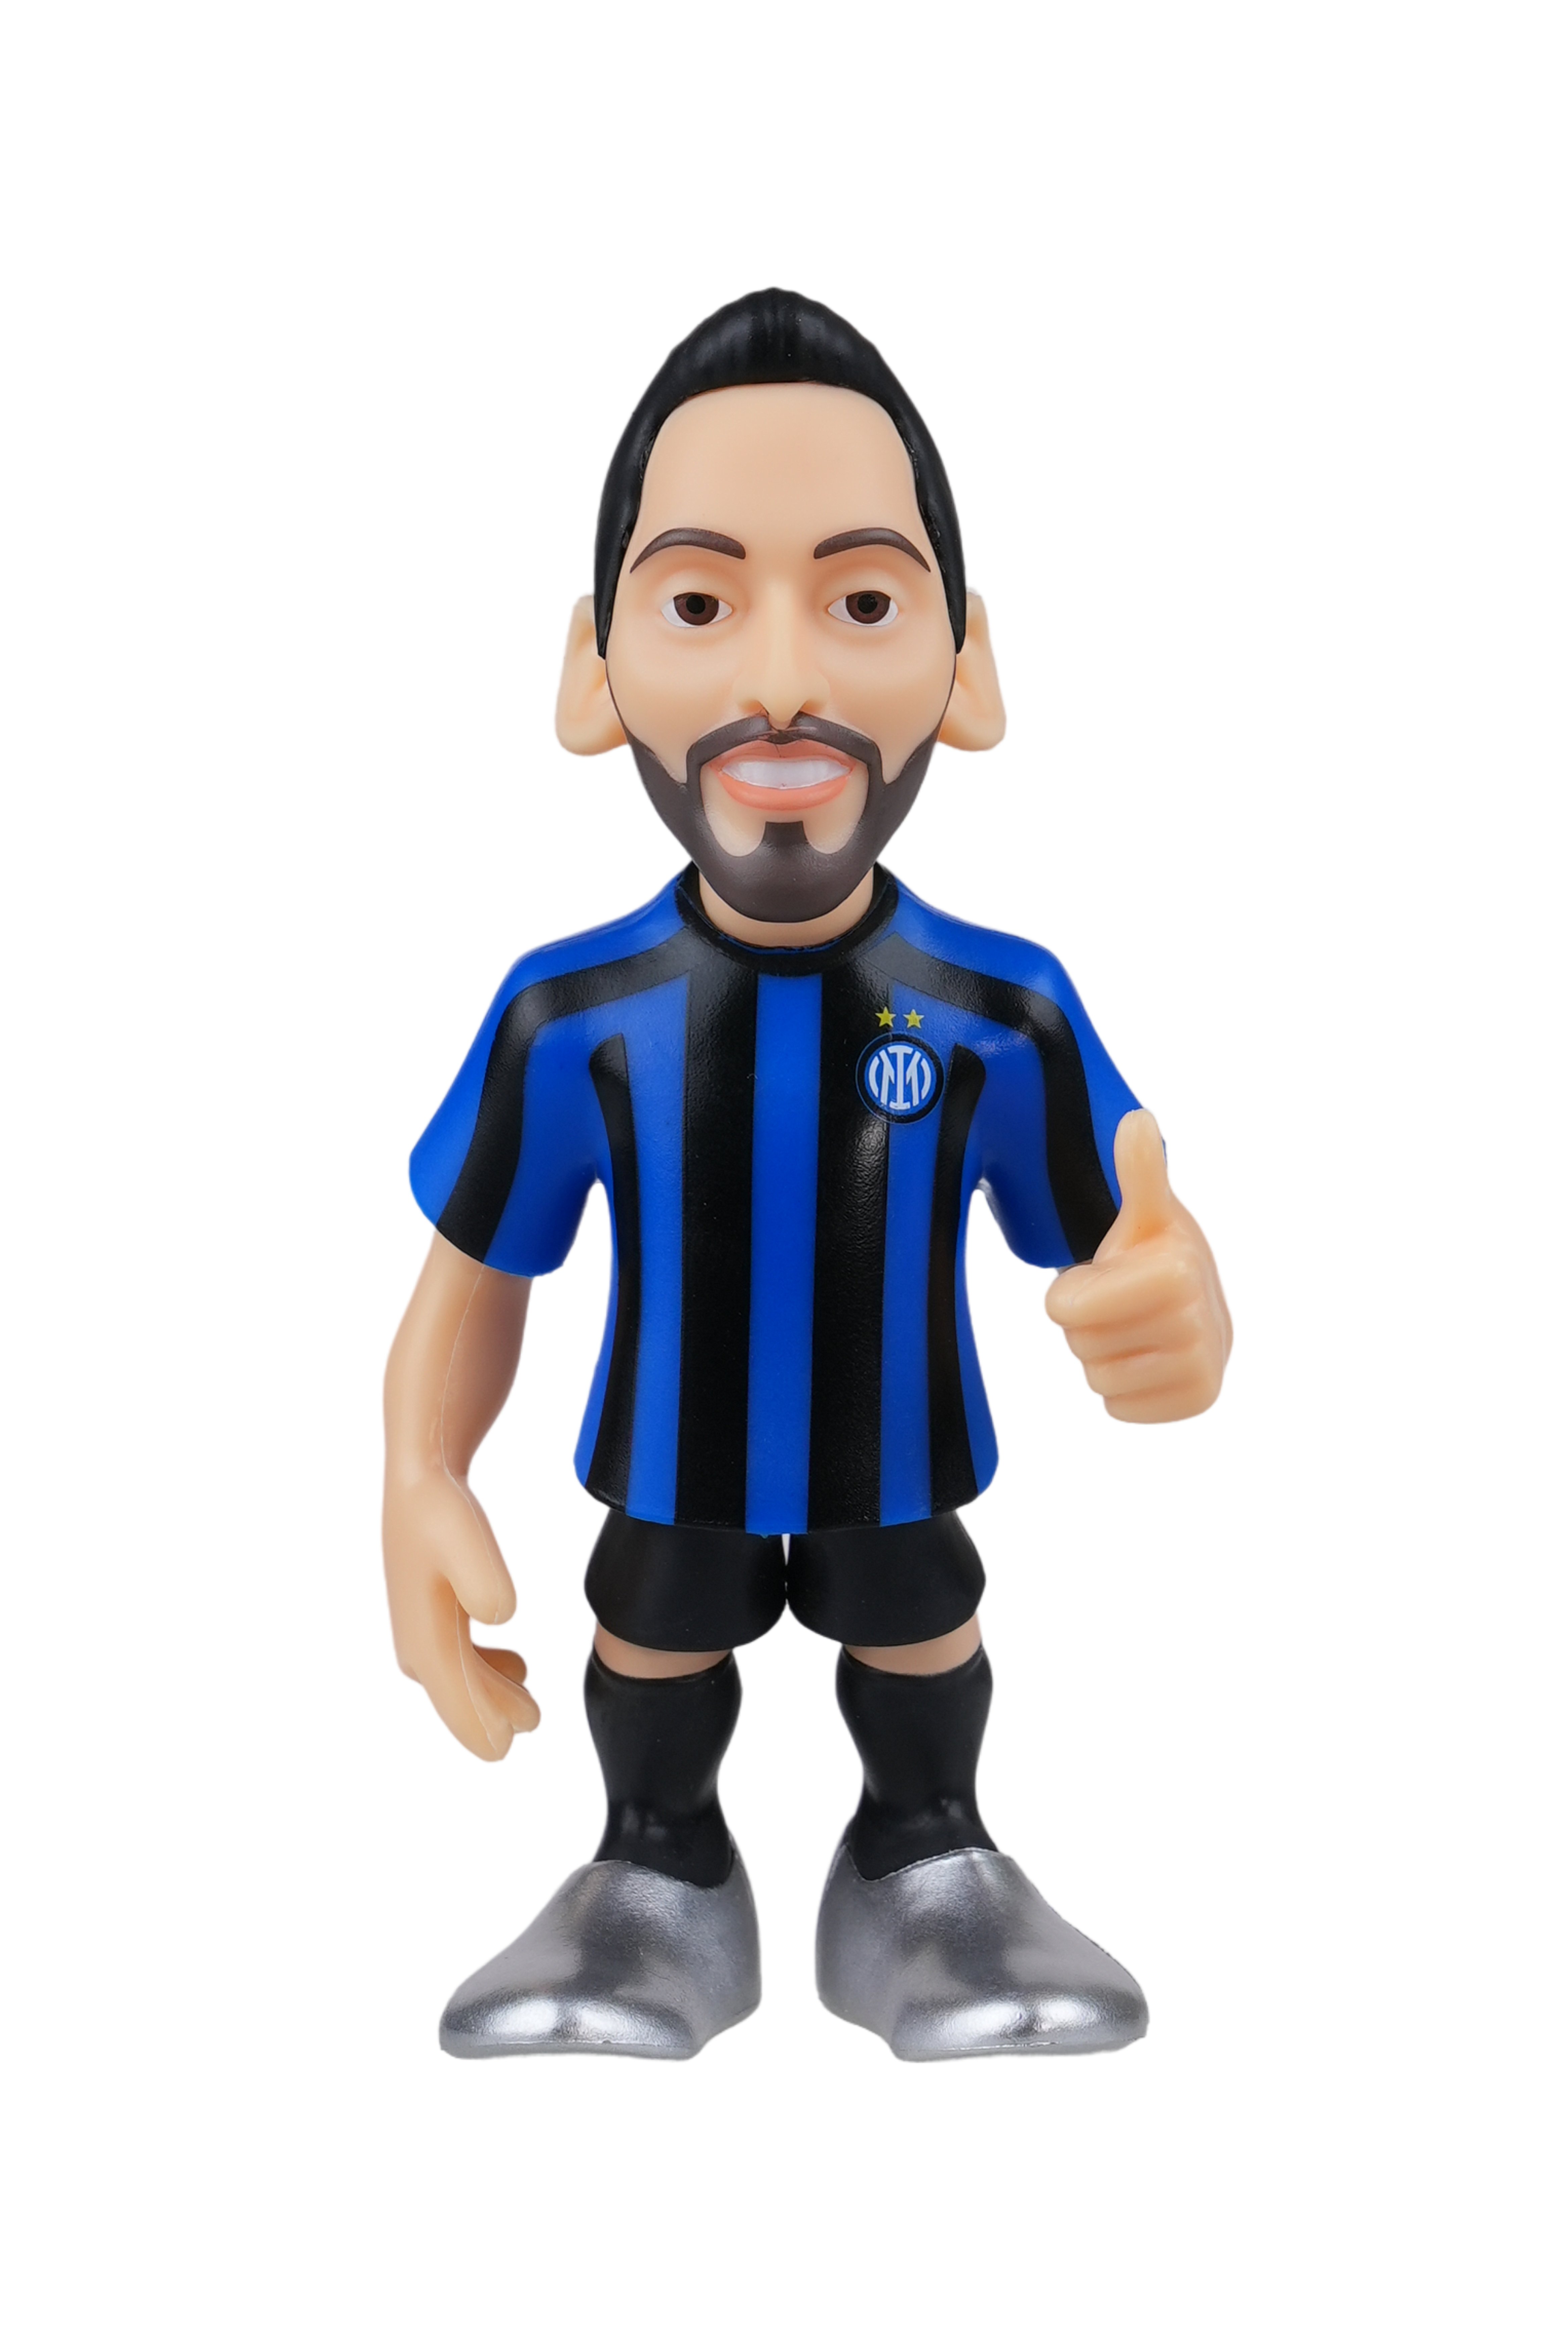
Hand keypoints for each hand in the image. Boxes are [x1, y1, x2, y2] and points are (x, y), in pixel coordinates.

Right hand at [383, 1471, 540, 1759]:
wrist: (421, 1480)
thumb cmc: (439, 1512)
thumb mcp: (465, 1542)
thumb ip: (483, 1584)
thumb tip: (498, 1617)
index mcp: (424, 1636)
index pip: (454, 1697)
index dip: (478, 1726)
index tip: (505, 1747)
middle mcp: (416, 1641)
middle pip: (458, 1692)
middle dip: (490, 1713)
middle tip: (531, 1723)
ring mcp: (420, 1628)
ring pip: (458, 1676)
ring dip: (488, 1692)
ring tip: (526, 1701)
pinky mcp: (429, 1614)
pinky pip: (456, 1656)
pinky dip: (481, 1667)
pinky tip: (510, 1664)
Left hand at [1045, 1108, 1230, 1422]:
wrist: (1197, 1302)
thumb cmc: (1154, 1255)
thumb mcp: (1143, 1212)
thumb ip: (1138, 1171)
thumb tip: (1138, 1121)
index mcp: (1177, 1270)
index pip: (1065, 1309)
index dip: (1072, 1294)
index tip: (1107, 1275)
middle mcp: (1200, 1321)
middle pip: (1082, 1345)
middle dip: (1091, 1325)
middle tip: (1121, 1304)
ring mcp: (1205, 1365)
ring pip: (1100, 1379)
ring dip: (1106, 1356)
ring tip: (1134, 1329)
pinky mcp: (1200, 1398)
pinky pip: (1122, 1408)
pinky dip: (1125, 1390)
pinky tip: (1148, 1358)